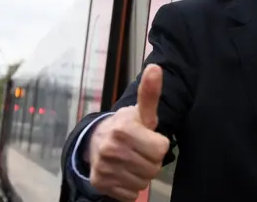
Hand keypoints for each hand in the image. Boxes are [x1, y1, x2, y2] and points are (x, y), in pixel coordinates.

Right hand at [88, 64, 169, 200]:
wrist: (96, 140)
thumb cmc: (127, 126)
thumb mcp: (141, 111)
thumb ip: (150, 93)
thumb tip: (155, 68)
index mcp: (123, 129)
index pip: (160, 149)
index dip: (158, 144)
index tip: (148, 138)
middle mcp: (110, 148)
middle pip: (153, 168)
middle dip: (150, 161)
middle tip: (140, 150)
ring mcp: (104, 167)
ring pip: (142, 183)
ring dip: (141, 174)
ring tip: (131, 160)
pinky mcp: (100, 183)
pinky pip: (130, 194)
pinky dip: (129, 186)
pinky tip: (123, 172)